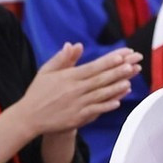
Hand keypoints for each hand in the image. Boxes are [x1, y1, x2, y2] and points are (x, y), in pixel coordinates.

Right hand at [11, 45, 141, 135]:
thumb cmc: (38, 92)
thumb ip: (62, 58)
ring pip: (100, 94)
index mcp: (68, 77)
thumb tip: (75, 44)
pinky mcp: (77, 117)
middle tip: (134, 64)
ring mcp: (77, 104)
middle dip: (118, 71)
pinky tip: (118, 101)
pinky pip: (95, 110)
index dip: (108, 61)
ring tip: (130, 80)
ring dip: (116, 87)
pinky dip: (107, 106)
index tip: (122, 55)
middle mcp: (74, 90)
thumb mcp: (46, 71)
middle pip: (100, 79)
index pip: (92, 67)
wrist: (29, 117)